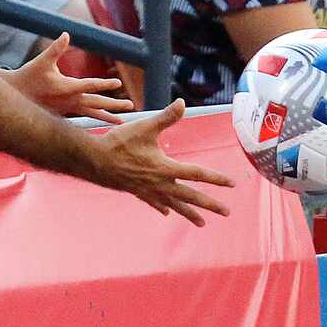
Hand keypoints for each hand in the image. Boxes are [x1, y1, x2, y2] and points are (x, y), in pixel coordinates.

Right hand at [5, 33, 130, 123]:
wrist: (15, 96)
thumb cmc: (28, 76)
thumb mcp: (42, 61)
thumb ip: (56, 48)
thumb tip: (67, 34)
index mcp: (67, 87)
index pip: (90, 85)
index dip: (105, 83)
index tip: (118, 83)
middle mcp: (70, 100)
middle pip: (96, 103)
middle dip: (114, 105)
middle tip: (131, 106)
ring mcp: (67, 108)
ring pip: (91, 113)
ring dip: (107, 116)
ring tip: (121, 121)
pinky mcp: (63, 113)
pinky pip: (83, 117)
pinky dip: (94, 119)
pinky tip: (101, 121)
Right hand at [89, 99, 233, 225]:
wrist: (94, 161)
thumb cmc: (119, 143)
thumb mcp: (145, 127)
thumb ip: (166, 117)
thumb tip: (182, 103)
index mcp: (165, 168)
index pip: (197, 174)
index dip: (216, 178)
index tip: (232, 184)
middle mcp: (160, 183)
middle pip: (190, 196)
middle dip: (209, 204)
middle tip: (226, 212)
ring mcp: (148, 191)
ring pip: (174, 205)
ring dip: (189, 213)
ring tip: (201, 223)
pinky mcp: (137, 192)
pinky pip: (154, 203)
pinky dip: (162, 207)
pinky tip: (167, 213)